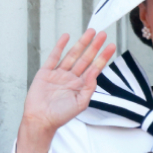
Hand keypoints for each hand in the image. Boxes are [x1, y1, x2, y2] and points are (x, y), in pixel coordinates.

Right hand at [15, 31, 115, 152]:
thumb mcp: (80, 104)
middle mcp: (71, 78)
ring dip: (81, 43)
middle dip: (94, 46)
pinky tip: (66, 37)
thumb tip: (95, 73)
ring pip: (72, 55)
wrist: (40, 120)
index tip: (111, 46)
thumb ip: (88, 88)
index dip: (103, 57)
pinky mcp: (46, 72)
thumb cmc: (60, 116)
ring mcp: (59, 74)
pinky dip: (60, 46)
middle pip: (85, 58)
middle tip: (103, 34)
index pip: (94, 68)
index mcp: (80, 86)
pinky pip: (54, 57)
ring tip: (90, 32)